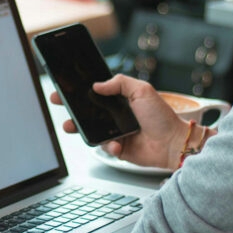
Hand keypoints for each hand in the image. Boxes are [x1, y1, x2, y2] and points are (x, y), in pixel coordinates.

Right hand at [51, 74, 191, 170]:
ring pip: (91, 130)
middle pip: (89, 111)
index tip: (64, 88)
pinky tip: (117, 144)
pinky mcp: (118, 148)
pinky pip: (105, 147)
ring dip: (80, 128)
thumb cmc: (161, 116)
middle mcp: (117, 115)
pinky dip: (109, 146)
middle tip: (59, 103)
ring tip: (71, 126)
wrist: (173, 143)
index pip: (96, 93)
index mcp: (121, 99)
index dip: (80, 90)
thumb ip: (119, 83)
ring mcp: (116, 132)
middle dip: (72, 108)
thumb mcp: (142, 90)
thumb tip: (97, 85)